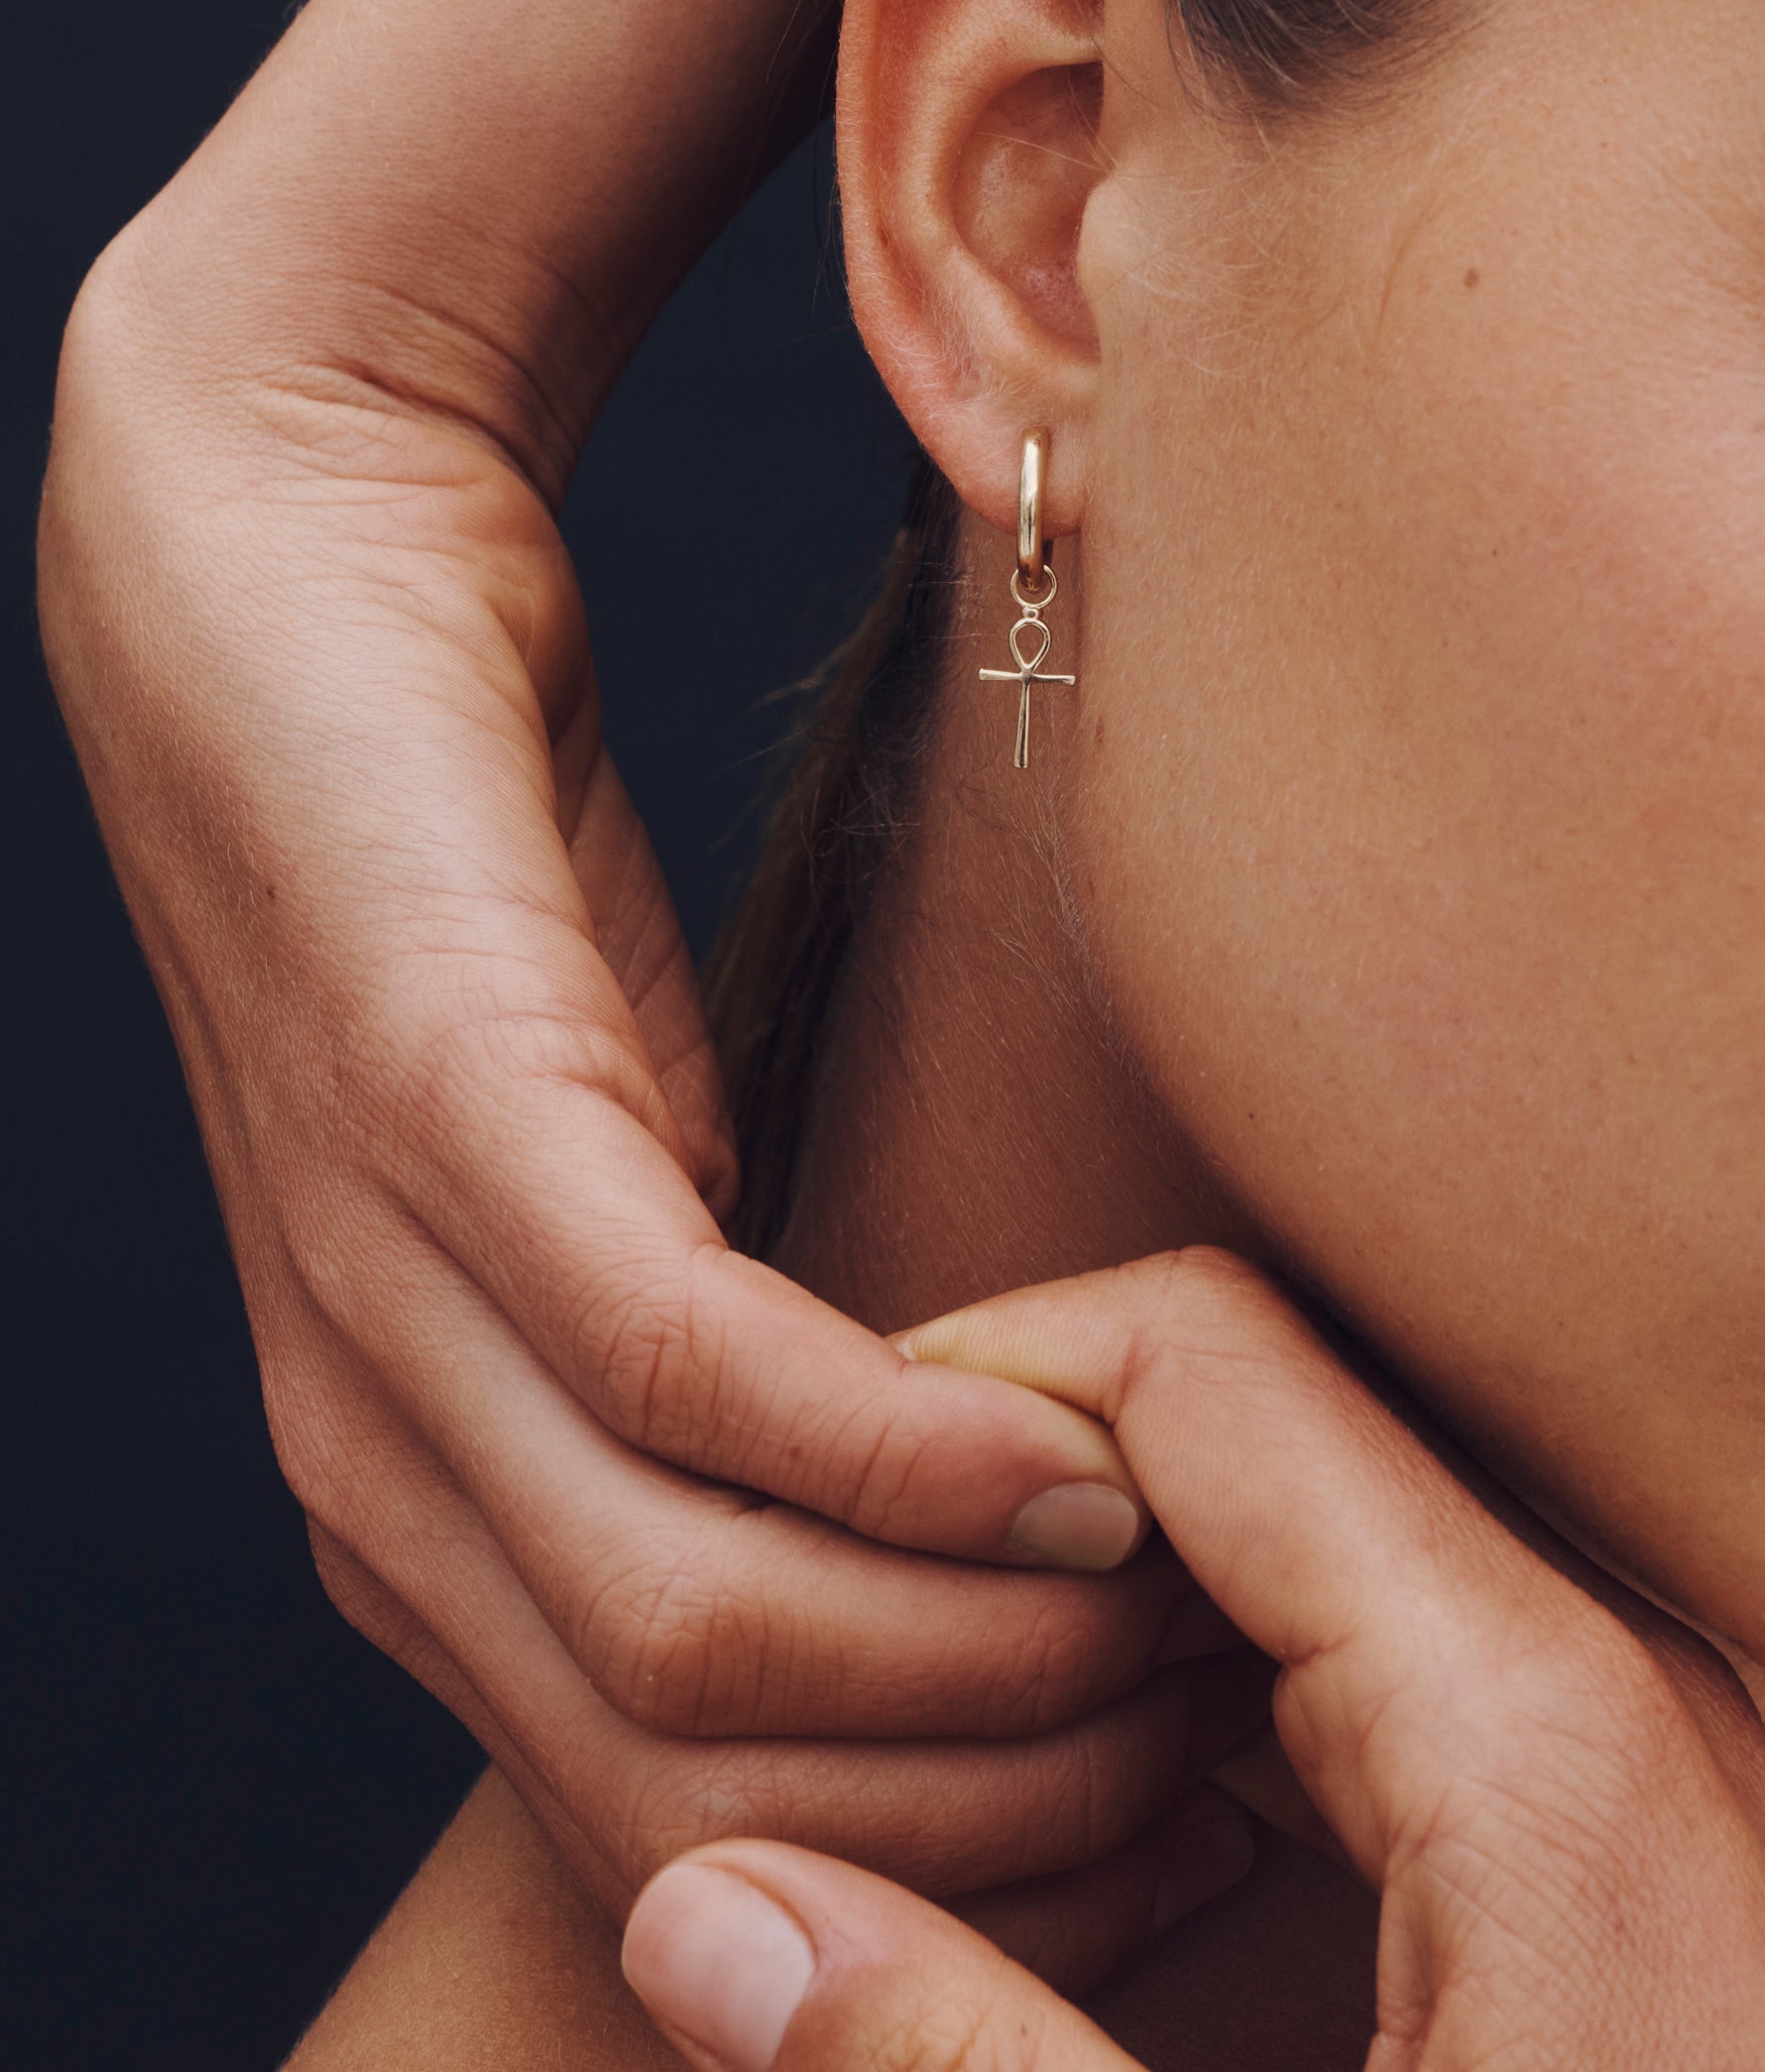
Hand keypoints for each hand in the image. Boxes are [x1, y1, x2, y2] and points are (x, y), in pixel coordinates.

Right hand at [38, 0, 1186, 1919]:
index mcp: (336, 791)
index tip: (1093, 1475)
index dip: (819, 1400)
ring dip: (841, 1715)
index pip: (553, 1219)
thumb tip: (1040, 442)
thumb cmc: (475, 355)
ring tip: (1143, 1675)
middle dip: (876, 1624)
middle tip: (1198, 1619)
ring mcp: (292, 1223)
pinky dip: (751, 1682)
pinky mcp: (357, 1299)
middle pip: (546, 1498)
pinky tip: (986, 1659)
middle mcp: (284, 1055)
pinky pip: (524, 1594)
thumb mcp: (579, 361)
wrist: (258, 435)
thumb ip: (828, 416)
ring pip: (531, 1619)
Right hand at [622, 1251, 1764, 2071]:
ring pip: (1318, 1506)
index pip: (1204, 1351)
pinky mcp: (1622, 1810)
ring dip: (1118, 1564)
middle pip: (1260, 1400)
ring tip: (933, 1685)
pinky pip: (1386, 1624)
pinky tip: (1103, 1782)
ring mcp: (1631, 1724)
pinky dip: (1217, 1654)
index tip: (811, 1493)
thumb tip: (695, 1915)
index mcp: (1533, 1722)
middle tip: (835, 1591)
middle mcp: (1605, 1662)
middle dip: (1031, 1462)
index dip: (979, 1371)